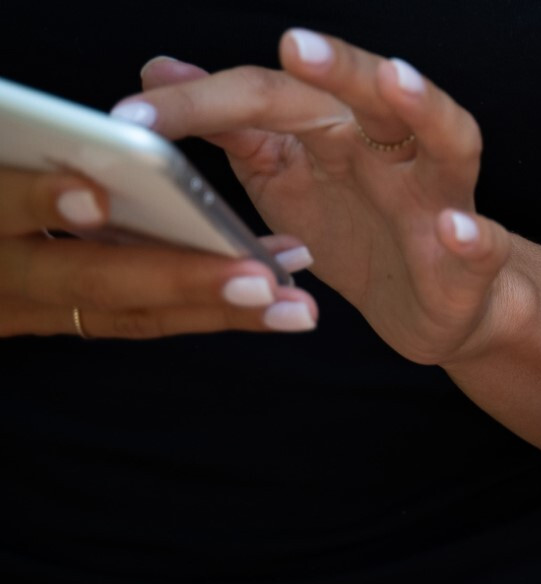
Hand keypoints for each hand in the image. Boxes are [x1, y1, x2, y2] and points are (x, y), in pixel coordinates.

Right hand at [0, 165, 315, 338]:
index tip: (94, 196)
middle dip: (179, 278)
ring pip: (130, 312)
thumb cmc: (5, 172)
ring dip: (218, 306)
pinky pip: (142, 319)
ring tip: (292, 301)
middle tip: (257, 280)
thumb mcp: (5, 151)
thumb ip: (53, 136)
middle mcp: (5, 275)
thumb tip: (145, 86)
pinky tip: (270, 298)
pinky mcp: (65, 319)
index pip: (4, 206)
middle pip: (90, 280)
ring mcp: (32, 307)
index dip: (44, 203)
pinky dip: (206, 308)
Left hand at [119, 32, 518, 364]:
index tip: (134, 119)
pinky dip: (476, 235)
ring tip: (396, 82)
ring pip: (449, 138)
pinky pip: (484, 245)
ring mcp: (441, 199)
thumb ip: (233, 125)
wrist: (431, 305)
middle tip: (293, 45)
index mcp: (343, 126)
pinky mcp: (471, 263)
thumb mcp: (283, 175)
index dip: (203, 104)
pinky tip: (458, 229)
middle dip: (339, 65)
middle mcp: (397, 148)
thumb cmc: (357, 232)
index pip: (272, 96)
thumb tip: (160, 69)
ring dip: (425, 107)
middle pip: (374, 91)